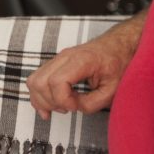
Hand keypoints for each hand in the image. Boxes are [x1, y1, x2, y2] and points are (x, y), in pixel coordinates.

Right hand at [27, 13, 144, 118]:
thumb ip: (94, 102)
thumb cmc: (119, 64)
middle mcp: (65, 56)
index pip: (57, 82)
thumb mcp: (114, 88)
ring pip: (34, 81)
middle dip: (51, 102)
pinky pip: (37, 79)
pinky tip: (50, 106)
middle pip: (41, 82)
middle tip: (69, 108)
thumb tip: (75, 108)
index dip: (63, 100)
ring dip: (42, 100)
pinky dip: (39, 95)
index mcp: (82, 60)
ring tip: (61, 108)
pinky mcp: (55, 63)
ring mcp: (58, 58)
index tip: (76, 107)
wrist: (120, 45)